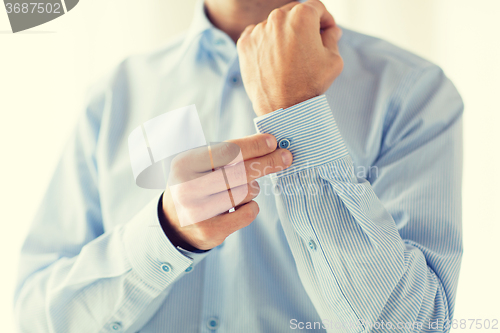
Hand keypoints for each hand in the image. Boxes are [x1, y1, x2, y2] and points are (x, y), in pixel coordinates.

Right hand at [160, 134, 292, 250]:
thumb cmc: (196, 183)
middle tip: (285, 157)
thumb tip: (270, 145)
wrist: (174, 222)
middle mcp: (188, 187)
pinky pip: (247, 213)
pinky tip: (242, 206)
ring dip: (252, 188)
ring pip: (246, 193)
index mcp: (186, 163)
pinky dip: (251, 207)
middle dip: (267, 163)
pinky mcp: (210, 231)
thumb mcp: (201, 163)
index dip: (254, 146)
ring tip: (242, 188)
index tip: (273, 142)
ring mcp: (198, 211)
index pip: (227, 151)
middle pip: (241, 172)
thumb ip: (230, 153)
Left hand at [237, 0, 342, 115]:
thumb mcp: (334, 59)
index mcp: (301, 16)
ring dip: (284, 35)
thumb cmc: (310, 85)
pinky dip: (266, 44)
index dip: (325, 20)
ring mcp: (258, 30)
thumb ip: (332, 37)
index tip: (326, 32)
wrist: (283, 108)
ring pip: (275, 25)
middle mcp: (277, 18)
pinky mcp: (244, 44)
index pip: (317, 8)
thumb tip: (330, 30)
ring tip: (290, 58)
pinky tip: (274, 60)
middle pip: (294, 14)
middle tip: (309, 46)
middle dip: (304, 26)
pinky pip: (258, 36)